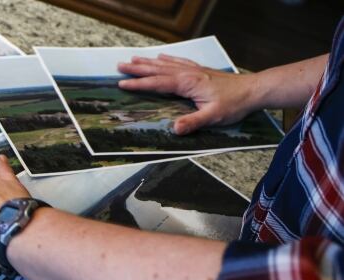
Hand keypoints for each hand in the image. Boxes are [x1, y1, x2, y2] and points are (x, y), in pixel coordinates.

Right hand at [117, 53, 259, 134]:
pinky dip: (167, 59)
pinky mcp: (200, 71)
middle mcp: (188, 74)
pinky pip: (179, 62)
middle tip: (119, 66)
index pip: (157, 84)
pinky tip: (162, 56)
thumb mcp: (213, 117)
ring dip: (148, 62)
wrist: (253, 90)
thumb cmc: (234, 104)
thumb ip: (192, 122)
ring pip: (166, 64)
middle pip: (157, 70)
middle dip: (137, 69)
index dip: (138, 84)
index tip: (122, 84)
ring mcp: (194, 70)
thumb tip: (173, 129)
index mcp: (187, 84)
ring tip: (133, 59)